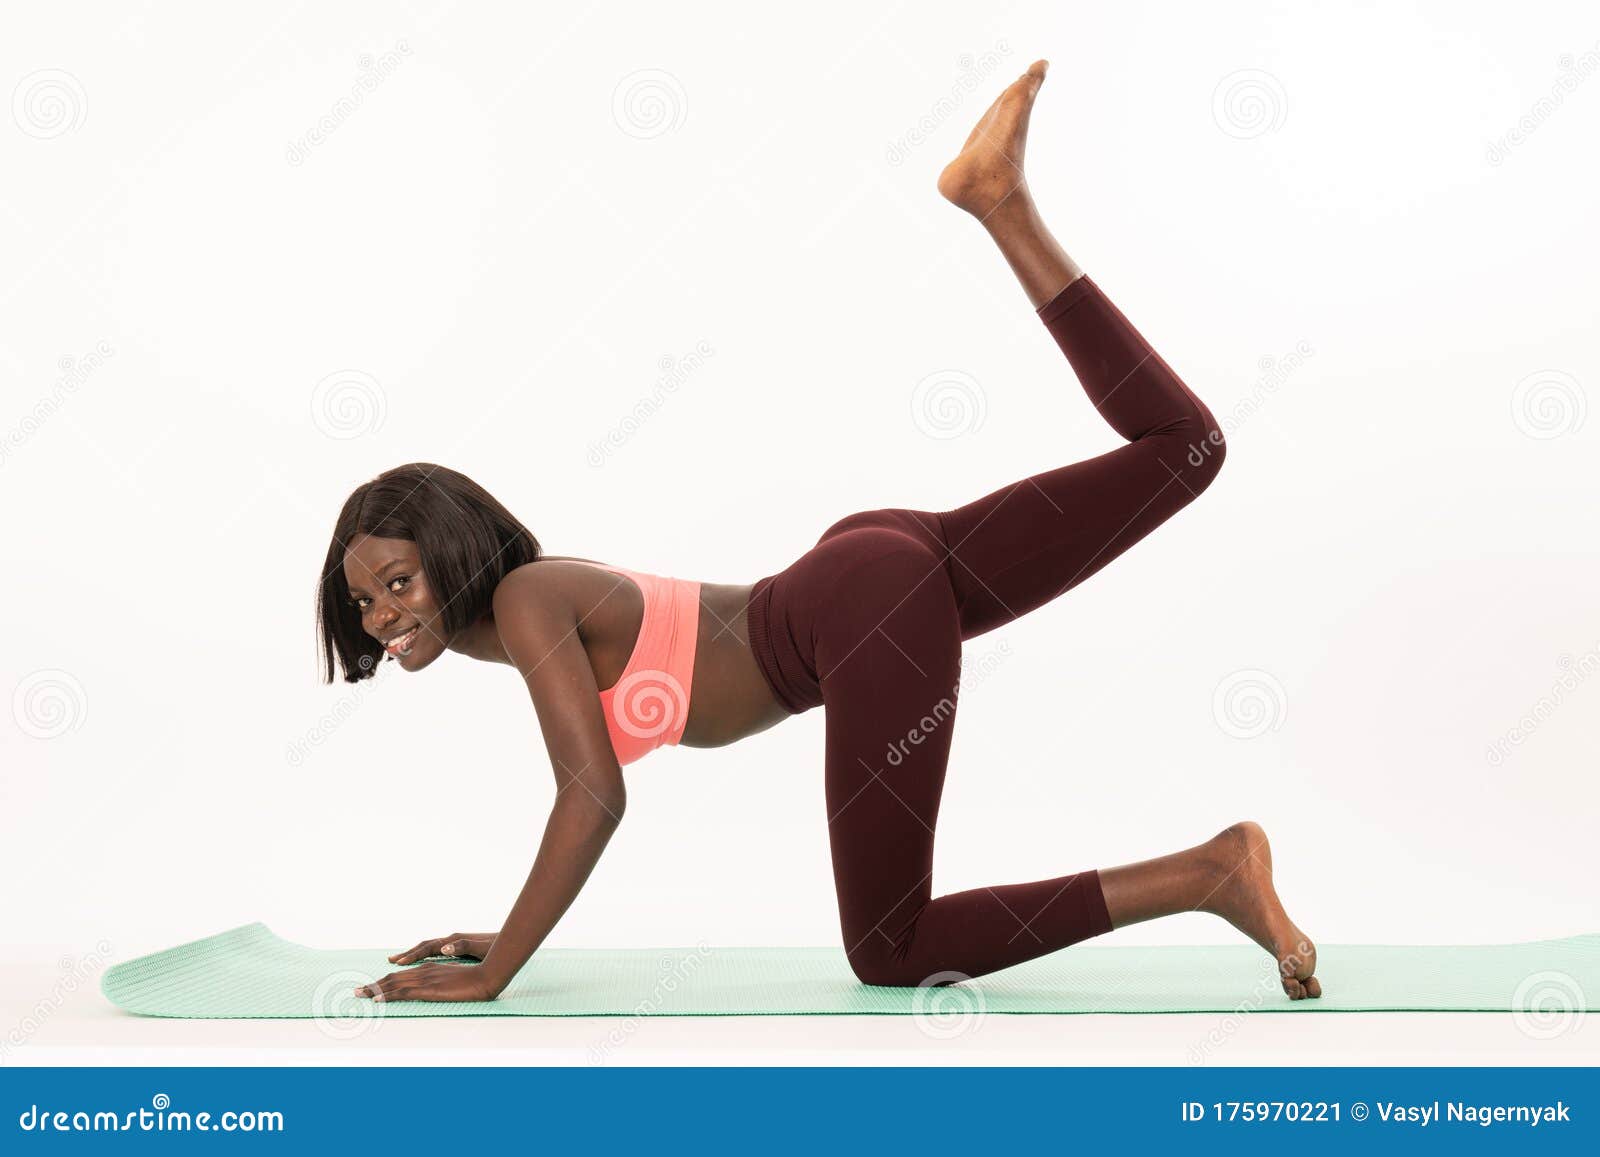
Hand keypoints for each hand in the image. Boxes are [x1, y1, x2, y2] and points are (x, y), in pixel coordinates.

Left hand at [355, 961, 499, 1003]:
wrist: (487, 976)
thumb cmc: (477, 979)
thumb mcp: (457, 980)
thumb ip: (444, 982)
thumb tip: (436, 988)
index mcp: (430, 968)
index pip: (403, 975)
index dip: (386, 981)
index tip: (374, 987)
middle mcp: (424, 971)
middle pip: (393, 978)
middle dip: (374, 984)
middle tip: (358, 991)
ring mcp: (426, 979)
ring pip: (394, 983)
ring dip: (375, 989)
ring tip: (360, 994)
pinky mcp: (429, 988)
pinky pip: (403, 992)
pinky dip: (388, 995)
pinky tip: (377, 999)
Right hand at [387, 932, 495, 964]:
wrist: (508, 942)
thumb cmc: (497, 948)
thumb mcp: (482, 948)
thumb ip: (464, 946)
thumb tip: (445, 948)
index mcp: (454, 940)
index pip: (428, 946)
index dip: (414, 955)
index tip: (399, 962)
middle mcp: (451, 940)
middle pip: (424, 945)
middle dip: (408, 953)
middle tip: (391, 961)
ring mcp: (454, 943)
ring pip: (428, 948)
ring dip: (414, 954)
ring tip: (398, 962)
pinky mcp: (457, 949)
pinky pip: (435, 952)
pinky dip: (424, 957)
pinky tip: (419, 964)